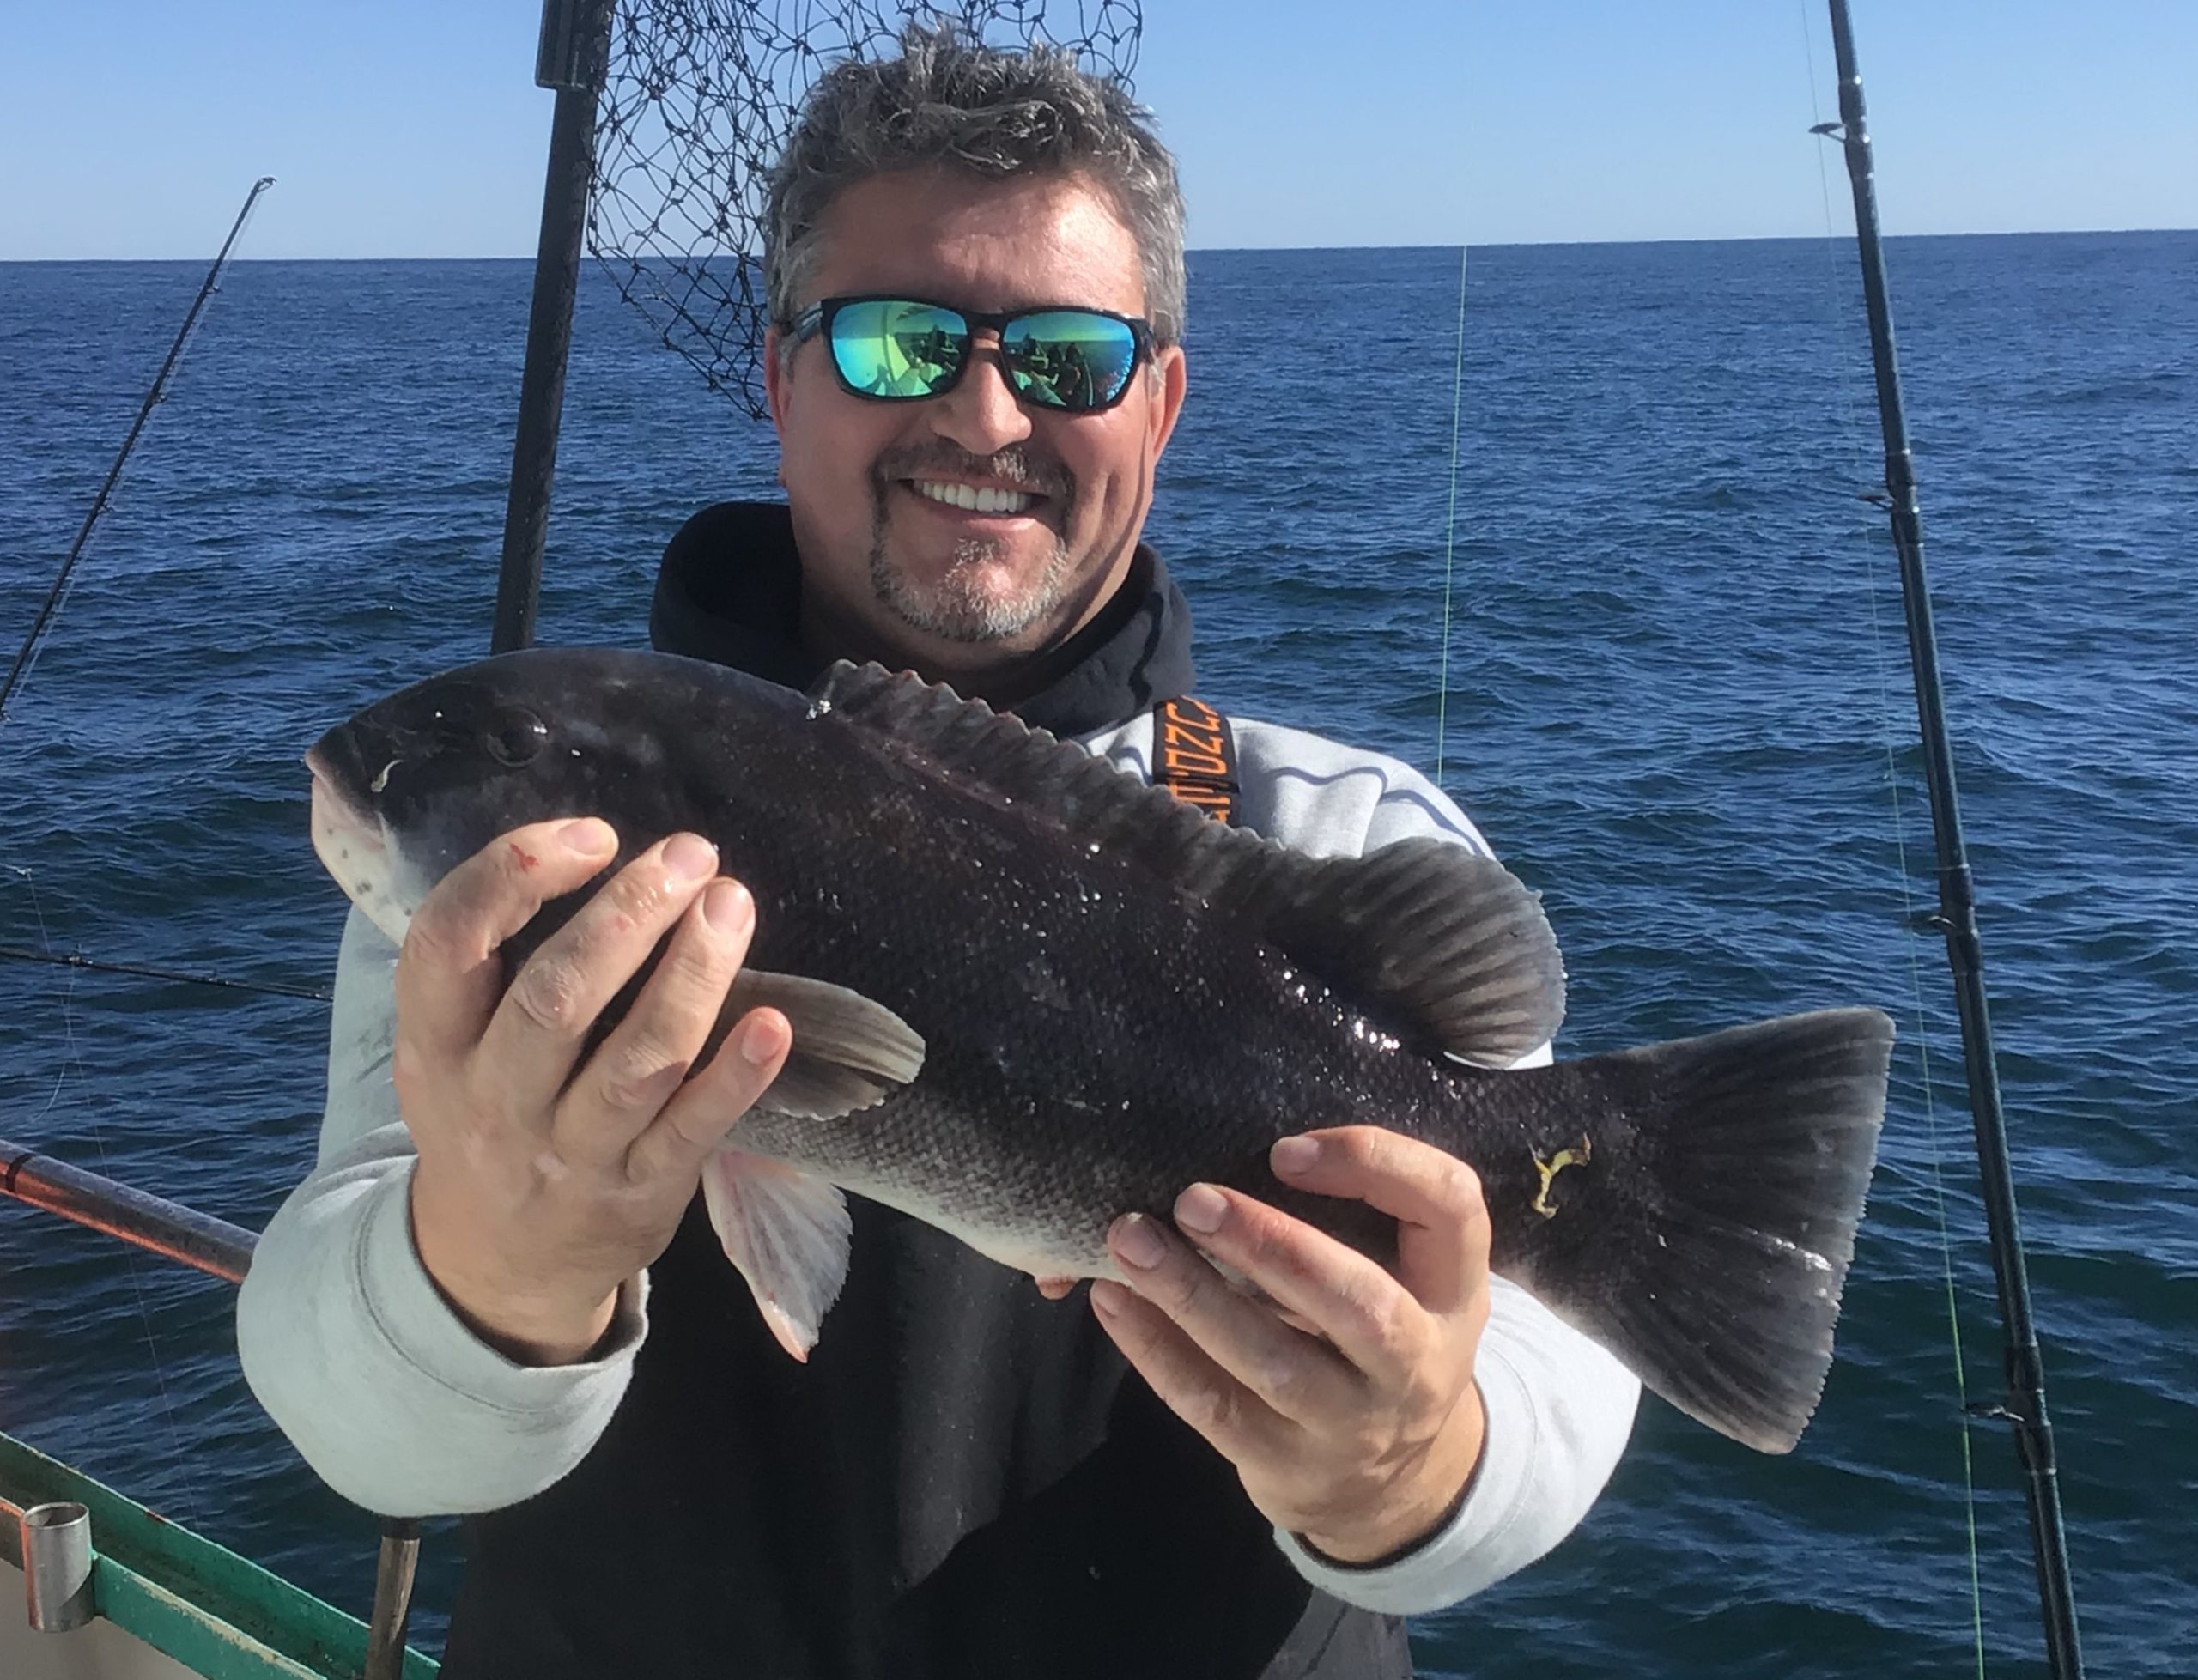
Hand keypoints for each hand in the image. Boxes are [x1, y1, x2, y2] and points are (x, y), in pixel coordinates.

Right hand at [396, 818, 790, 1364]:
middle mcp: (494, 1101)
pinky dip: (734, 1076)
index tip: (591, 835)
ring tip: (731, 905)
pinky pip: (692, 1130)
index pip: (448, 944)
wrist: (495, 1270)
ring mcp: (569, 1153)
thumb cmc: (488, 1118)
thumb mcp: (450, 1050)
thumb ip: (495, 965)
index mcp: (436, 1046)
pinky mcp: (639, 1192)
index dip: (513, 875)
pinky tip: (772, 1023)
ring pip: (636, 1061)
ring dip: (691, 976)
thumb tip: (593, 848)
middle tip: (689, 854)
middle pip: (556, 1000)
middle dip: (627, 916)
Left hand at [1090, 1127, 1490, 1563]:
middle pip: (1359, 1303)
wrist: (1391, 1485)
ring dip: (1192, 1296)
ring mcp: (1353, 1424)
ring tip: (1130, 1239)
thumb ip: (1359, 1217)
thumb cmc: (1379, 1338)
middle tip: (1192, 1199)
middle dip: (1271, 1244)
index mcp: (1454, 1289)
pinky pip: (1214, 1406)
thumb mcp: (1409, 1278)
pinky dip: (1157, 1349)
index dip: (1375, 1165)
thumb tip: (1231, 1141)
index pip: (1449, 1207)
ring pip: (1272, 1361)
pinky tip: (1115, 1298)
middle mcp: (1419, 1360)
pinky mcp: (1286, 1464)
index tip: (1286, 1150)